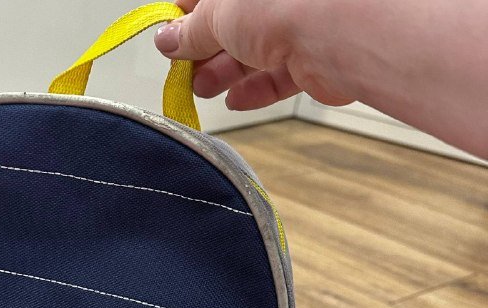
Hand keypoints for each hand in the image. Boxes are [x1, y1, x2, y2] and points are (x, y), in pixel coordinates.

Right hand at [154, 0, 352, 110]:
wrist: (337, 32)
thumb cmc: (282, 3)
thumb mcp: (216, 14)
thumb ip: (190, 31)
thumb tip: (168, 40)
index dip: (186, 16)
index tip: (169, 39)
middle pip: (232, 25)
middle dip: (204, 50)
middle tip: (184, 70)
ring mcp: (297, 24)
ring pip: (254, 52)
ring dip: (224, 73)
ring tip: (203, 88)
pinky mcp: (312, 58)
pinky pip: (278, 75)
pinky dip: (255, 90)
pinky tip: (237, 100)